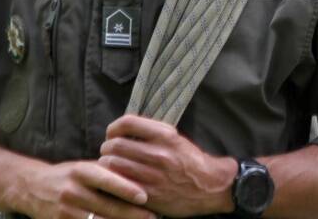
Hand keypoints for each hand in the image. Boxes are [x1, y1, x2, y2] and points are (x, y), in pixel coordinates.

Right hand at [10, 160, 152, 218]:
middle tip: (153, 216)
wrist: (32, 188)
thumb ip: (107, 170)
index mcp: (81, 171)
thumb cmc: (68, 175)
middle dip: (132, 214)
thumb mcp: (84, 166)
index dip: (126, 188)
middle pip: (107, 206)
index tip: (144, 196)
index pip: (106, 179)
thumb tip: (139, 172)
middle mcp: (72, 191)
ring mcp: (66, 211)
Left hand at [100, 114, 236, 216]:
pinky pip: (120, 183)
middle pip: (115, 145)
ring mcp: (153, 175)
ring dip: (106, 165)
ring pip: (113, 164)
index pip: (127, 123)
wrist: (211, 187)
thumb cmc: (191, 161)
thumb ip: (152, 132)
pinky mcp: (150, 194)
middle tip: (108, 153)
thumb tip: (124, 131)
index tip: (112, 134)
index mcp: (166, 135)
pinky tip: (115, 180)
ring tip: (110, 167)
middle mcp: (159, 153)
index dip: (113, 128)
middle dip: (107, 148)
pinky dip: (113, 180)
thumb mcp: (176, 139)